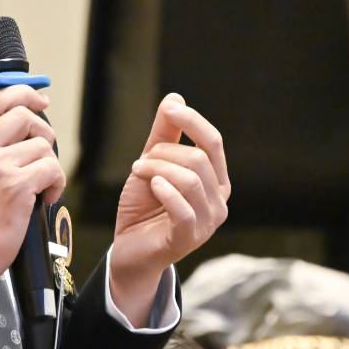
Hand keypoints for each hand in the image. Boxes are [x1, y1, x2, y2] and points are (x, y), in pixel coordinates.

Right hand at [0, 85, 63, 295]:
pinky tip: (45, 196)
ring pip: (42, 144)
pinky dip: (56, 183)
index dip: (23, 92)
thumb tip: (20, 123)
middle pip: (24, 115)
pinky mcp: (15, 185)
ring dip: (49, 164)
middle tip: (41, 152)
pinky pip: (51, 168)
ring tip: (40, 183)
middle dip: (42, 132)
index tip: (39, 100)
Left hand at [109, 93, 229, 322]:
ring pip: (191, 181)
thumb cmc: (144, 207)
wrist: (130, 249)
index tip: (169, 109)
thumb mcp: (151, 165)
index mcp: (215, 180)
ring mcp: (208, 222)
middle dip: (163, 153)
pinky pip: (184, 209)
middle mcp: (219, 200)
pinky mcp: (190, 238)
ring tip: (139, 174)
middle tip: (140, 163)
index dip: (193, 121)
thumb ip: (163, 135)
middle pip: (199, 159)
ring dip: (157, 170)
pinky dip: (165, 192)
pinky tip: (151, 187)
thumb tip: (174, 98)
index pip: (213, 142)